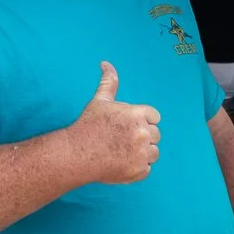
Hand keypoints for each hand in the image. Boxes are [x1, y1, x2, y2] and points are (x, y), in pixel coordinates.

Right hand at [68, 62, 160, 183]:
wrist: (77, 154)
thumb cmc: (88, 126)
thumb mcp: (100, 101)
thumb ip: (109, 82)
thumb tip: (106, 63)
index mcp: (137, 114)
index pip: (155, 117)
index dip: (143, 121)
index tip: (128, 126)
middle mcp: (143, 133)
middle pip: (156, 135)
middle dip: (142, 137)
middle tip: (122, 140)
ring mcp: (142, 153)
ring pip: (154, 153)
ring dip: (142, 153)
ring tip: (123, 152)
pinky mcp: (139, 170)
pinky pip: (147, 169)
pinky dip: (137, 168)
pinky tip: (122, 163)